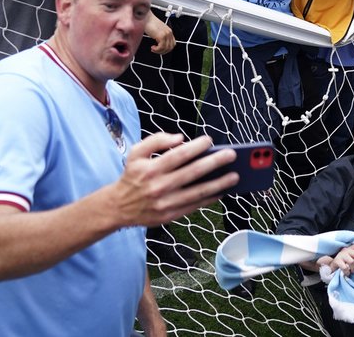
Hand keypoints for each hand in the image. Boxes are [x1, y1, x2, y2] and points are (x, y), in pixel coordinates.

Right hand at [113, 134, 236, 227]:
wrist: (119, 207)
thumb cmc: (132, 176)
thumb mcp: (136, 152)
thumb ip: (156, 140)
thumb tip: (180, 138)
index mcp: (152, 168)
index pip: (179, 155)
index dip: (197, 147)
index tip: (210, 140)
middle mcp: (160, 186)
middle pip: (193, 172)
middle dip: (215, 162)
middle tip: (232, 155)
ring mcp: (166, 202)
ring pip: (198, 192)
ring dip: (219, 184)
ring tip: (235, 176)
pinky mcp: (170, 215)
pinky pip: (195, 206)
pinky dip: (210, 199)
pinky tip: (222, 191)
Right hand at [146, 14, 175, 54]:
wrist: (146, 17)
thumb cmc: (149, 22)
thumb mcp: (157, 30)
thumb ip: (160, 36)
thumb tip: (159, 44)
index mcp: (169, 31)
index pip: (172, 44)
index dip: (166, 49)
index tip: (160, 50)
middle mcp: (169, 32)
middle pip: (170, 47)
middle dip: (163, 51)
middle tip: (156, 51)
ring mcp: (166, 34)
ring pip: (166, 48)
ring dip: (159, 51)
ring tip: (153, 49)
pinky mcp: (161, 36)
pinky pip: (161, 47)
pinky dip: (157, 50)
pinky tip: (152, 47)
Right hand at [330, 243, 353, 276]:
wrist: (333, 266)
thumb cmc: (346, 263)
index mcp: (352, 248)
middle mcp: (347, 250)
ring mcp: (342, 255)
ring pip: (352, 262)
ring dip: (353, 269)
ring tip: (352, 271)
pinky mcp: (337, 261)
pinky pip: (345, 268)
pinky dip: (347, 272)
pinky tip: (347, 273)